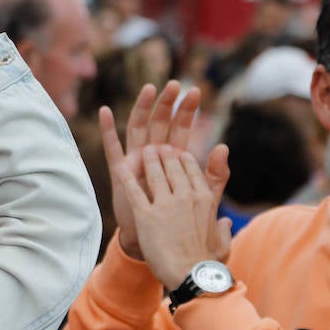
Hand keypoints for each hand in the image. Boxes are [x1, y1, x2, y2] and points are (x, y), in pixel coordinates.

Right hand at [100, 81, 228, 258]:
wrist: (162, 245)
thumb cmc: (183, 220)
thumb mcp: (204, 196)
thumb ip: (215, 173)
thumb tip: (224, 146)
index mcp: (175, 159)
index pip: (181, 128)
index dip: (187, 111)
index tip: (196, 92)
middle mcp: (155, 155)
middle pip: (160, 122)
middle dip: (167, 104)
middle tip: (175, 84)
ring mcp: (136, 161)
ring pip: (139, 128)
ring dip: (143, 108)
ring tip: (149, 89)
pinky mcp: (122, 173)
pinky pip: (113, 148)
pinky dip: (108, 130)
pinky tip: (105, 111)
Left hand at [115, 145, 231, 290]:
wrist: (192, 277)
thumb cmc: (208, 264)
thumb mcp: (223, 239)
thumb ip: (223, 227)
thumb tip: (226, 222)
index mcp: (204, 198)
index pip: (191, 168)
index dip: (181, 158)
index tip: (176, 153)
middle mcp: (185, 195)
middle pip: (171, 165)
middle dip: (163, 154)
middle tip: (155, 147)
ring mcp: (165, 204)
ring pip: (154, 173)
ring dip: (147, 159)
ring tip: (142, 151)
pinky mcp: (146, 216)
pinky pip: (134, 190)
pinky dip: (127, 177)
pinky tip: (121, 167)